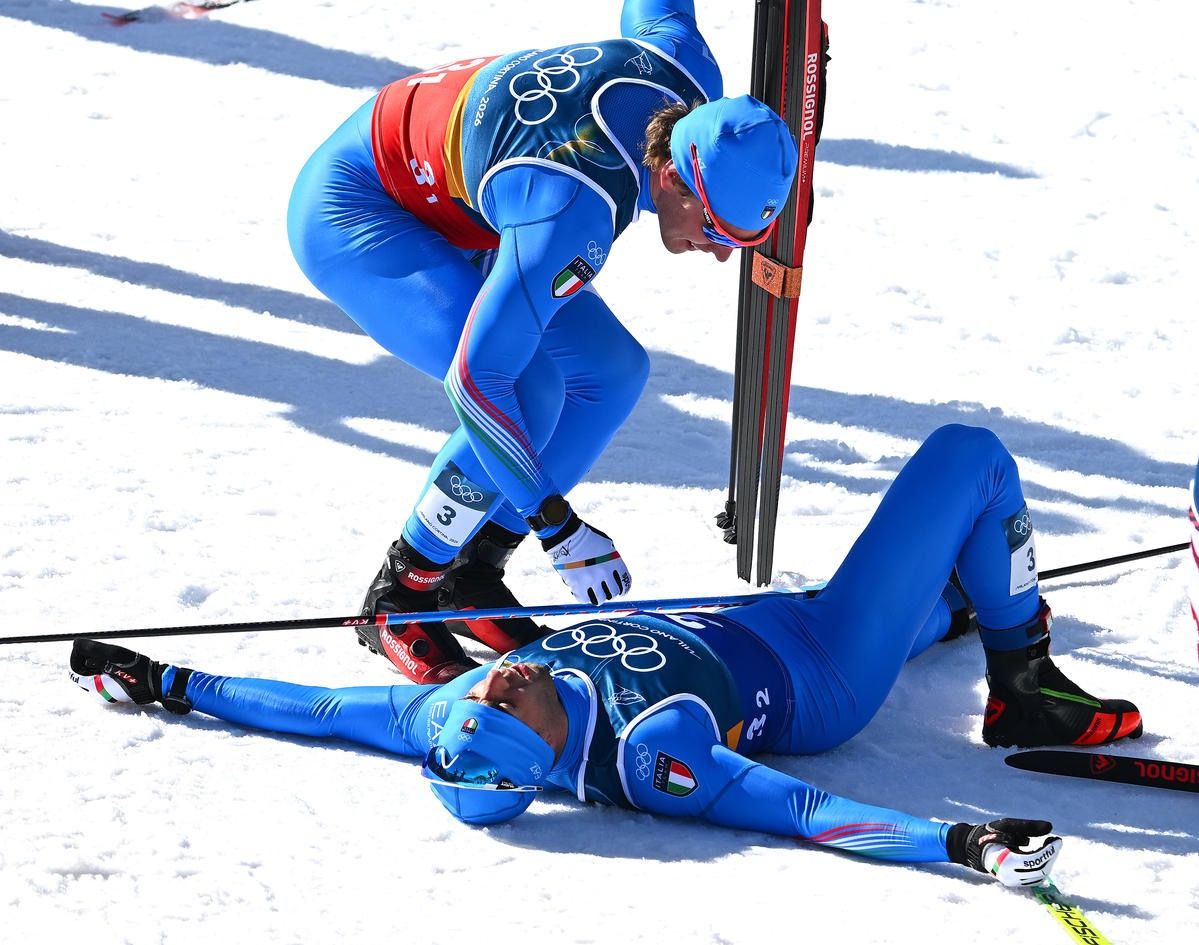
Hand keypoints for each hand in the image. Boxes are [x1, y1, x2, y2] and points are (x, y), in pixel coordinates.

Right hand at [541, 512, 631, 604]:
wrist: (566, 535)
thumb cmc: (586, 537)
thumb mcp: (606, 545)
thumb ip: (613, 560)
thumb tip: (615, 575)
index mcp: (614, 561)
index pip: (625, 582)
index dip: (624, 589)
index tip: (621, 592)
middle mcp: (605, 572)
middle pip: (613, 592)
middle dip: (610, 592)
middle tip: (604, 591)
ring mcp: (591, 579)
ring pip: (600, 599)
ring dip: (597, 597)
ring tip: (593, 593)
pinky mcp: (577, 584)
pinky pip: (584, 599)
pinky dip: (583, 596)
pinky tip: (580, 590)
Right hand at [947, 818, 1061, 886]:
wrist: (972, 847)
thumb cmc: (989, 834)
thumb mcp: (1006, 826)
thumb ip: (1027, 826)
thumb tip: (1050, 827)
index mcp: (1006, 862)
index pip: (1035, 860)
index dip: (1049, 851)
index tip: (1058, 839)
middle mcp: (1010, 876)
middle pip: (1040, 869)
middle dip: (1050, 855)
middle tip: (1054, 841)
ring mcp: (1012, 881)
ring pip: (1039, 875)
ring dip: (1047, 860)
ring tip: (1048, 846)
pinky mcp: (1014, 882)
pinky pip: (1033, 876)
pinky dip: (1040, 865)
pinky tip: (1040, 854)